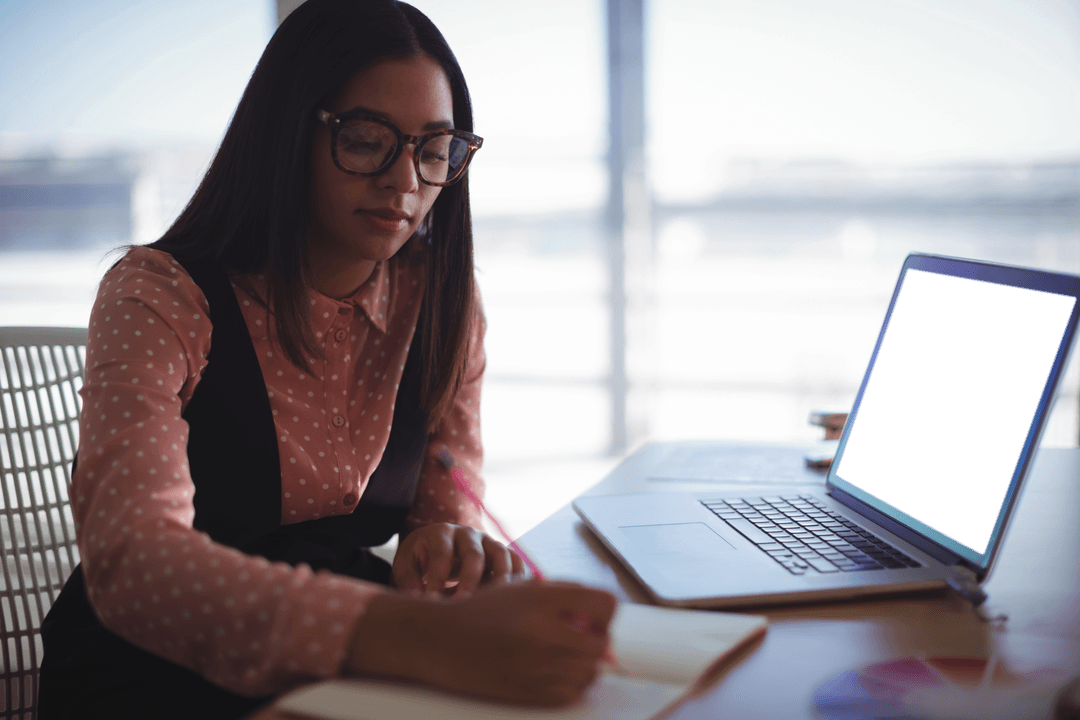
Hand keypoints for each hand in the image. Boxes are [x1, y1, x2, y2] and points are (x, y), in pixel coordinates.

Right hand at [345, 580, 617, 706]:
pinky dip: (569, 685)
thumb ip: (563, 596)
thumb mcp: (522, 588)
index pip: (604, 604)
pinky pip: (570, 692)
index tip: (593, 618)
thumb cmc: (481, 611)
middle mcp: (541, 630)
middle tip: (578, 638)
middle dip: (595, 641)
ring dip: (583, 664)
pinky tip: (550, 671)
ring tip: (562, 655)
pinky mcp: (527, 691)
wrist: (439, 640)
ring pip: (589, 671)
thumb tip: (600, 615)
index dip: (605, 613)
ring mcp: (535, 664)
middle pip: (602, 644)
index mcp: (542, 598)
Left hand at [393, 522, 526, 597]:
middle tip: (463, 604)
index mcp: (440, 533)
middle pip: (474, 553)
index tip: (433, 602)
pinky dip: (519, 577)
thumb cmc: (419, 559)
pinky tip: (514, 599)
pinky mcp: (500, 553)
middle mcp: (467, 533)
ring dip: (500, 578)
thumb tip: (421, 600)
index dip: (438, 578)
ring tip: (496, 603)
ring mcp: (487, 541)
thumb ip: (408, 580)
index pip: (442, 553)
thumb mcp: (406, 565)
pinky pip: (516, 561)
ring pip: (501, 554)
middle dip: (469, 580)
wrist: (436, 546)